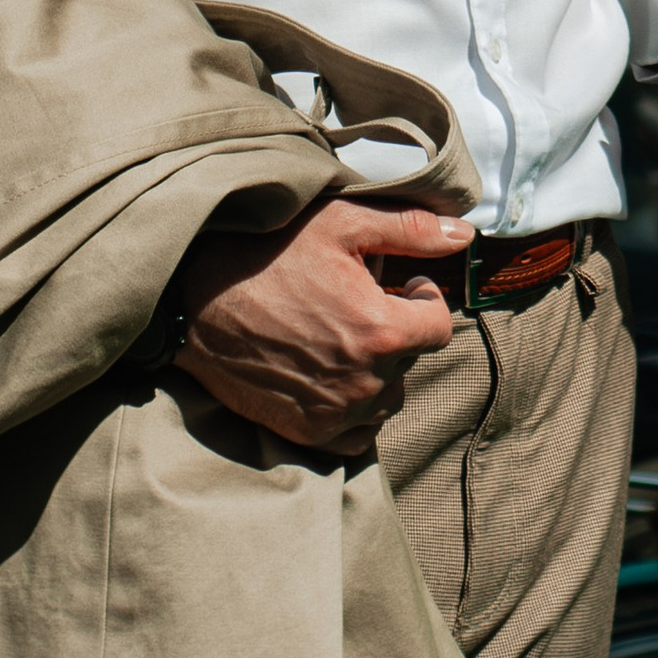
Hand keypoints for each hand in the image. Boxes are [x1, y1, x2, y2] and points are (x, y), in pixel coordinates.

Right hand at [172, 193, 472, 456]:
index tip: (401, 285)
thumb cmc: (266, 254)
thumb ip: (409, 230)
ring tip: (341, 336)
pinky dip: (353, 409)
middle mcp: (364, 383)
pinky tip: (328, 372)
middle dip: (396, 332)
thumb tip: (464, 236)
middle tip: (360, 303)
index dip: (424, 300)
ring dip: (378, 371)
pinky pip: (355, 434)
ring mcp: (334, 414)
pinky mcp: (304, 432)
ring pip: (386, 399)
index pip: (441, 327)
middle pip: (411, 362)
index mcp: (382, 332)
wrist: (193, 301)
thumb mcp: (340, 224)